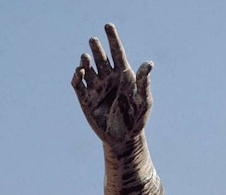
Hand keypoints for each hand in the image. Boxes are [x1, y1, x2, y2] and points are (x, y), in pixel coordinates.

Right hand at [72, 24, 152, 150]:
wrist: (124, 138)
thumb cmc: (137, 119)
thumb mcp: (143, 101)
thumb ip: (144, 82)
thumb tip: (148, 63)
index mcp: (124, 75)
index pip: (117, 52)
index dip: (112, 38)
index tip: (108, 25)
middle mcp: (108, 78)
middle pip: (100, 57)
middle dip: (96, 48)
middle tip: (93, 41)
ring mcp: (96, 87)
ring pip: (88, 68)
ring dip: (86, 61)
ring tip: (86, 57)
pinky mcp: (86, 99)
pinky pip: (78, 85)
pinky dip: (78, 77)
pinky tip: (80, 72)